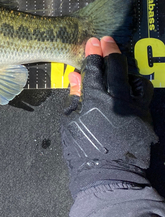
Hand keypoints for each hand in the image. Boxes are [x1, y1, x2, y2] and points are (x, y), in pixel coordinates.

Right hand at [62, 37, 156, 197]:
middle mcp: (120, 101)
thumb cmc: (81, 149)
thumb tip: (76, 76)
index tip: (92, 41)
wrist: (107, 175)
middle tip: (106, 40)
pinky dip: (134, 92)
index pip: (94, 70)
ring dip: (129, 73)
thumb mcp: (70, 121)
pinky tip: (126, 93)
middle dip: (111, 51)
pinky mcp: (146, 121)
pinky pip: (142, 99)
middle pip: (117, 69)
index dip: (92, 54)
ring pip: (138, 82)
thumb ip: (75, 96)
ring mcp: (137, 111)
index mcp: (96, 101)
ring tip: (121, 71)